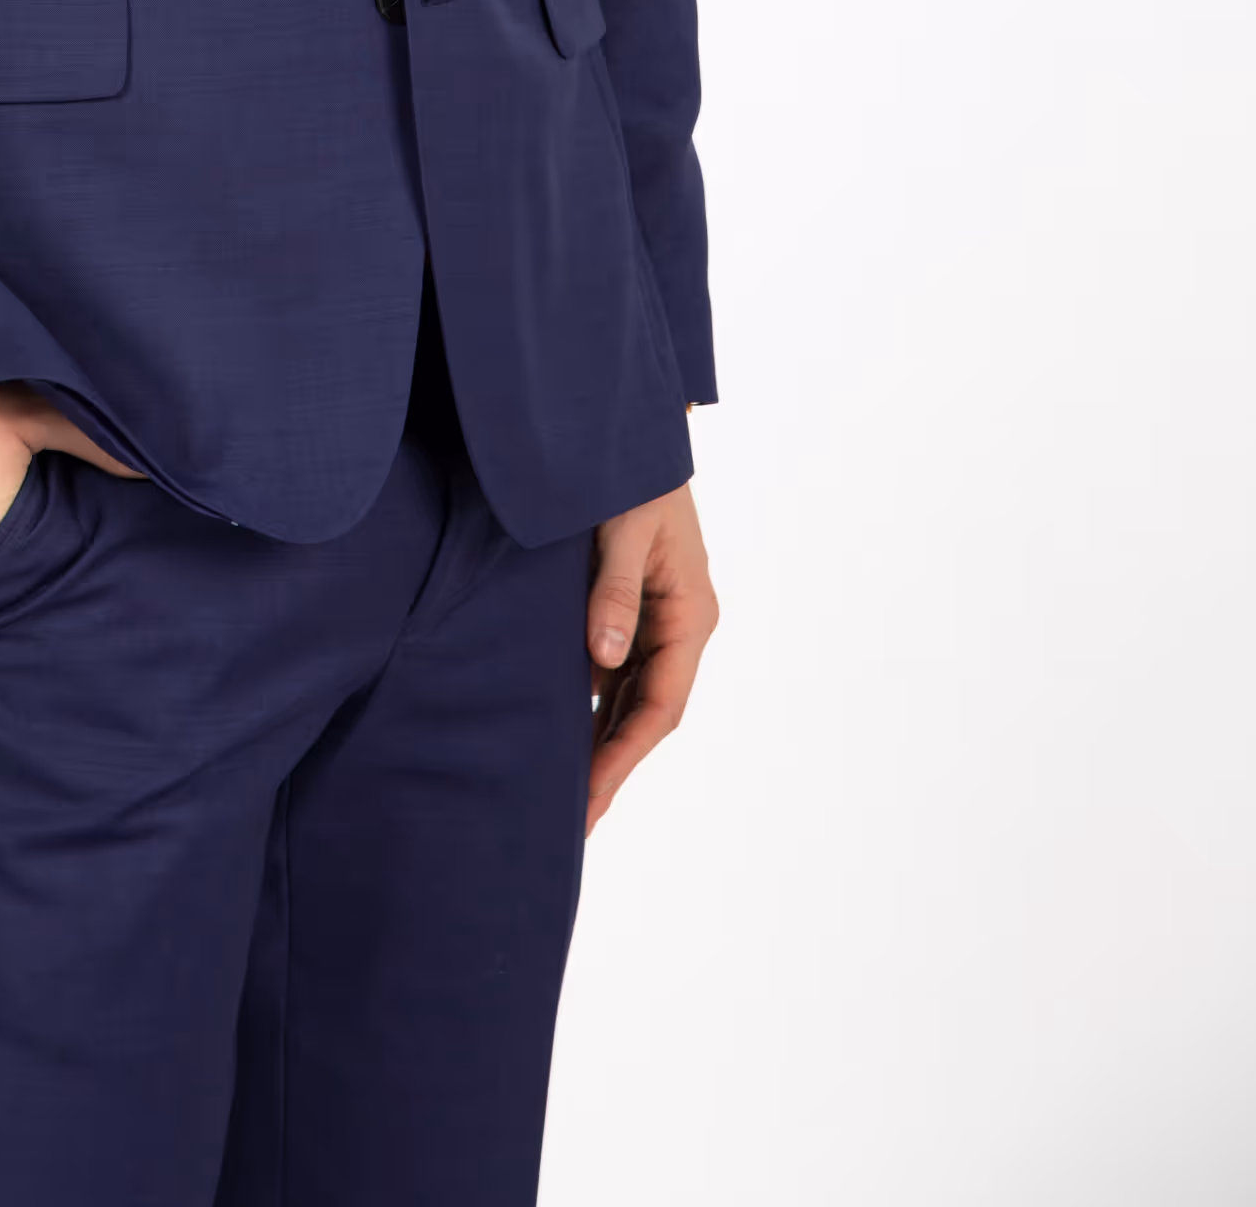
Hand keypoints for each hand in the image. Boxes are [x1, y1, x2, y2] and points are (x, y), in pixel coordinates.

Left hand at [585, 478, 717, 835]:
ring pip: (630, 698)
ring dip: (602, 742)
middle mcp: (681, 626)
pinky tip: (563, 733)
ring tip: (566, 796)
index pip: (661, 705)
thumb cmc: (635, 475)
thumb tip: (603, 660)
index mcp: (691, 614)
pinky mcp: (632, 610)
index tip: (591, 796)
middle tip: (575, 824)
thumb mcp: (625, 528)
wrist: (629, 432)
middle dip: (612, 766)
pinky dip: (592, 706)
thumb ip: (613, 592)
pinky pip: (614, 671)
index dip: (625, 754)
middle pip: (647, 713)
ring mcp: (657, 620)